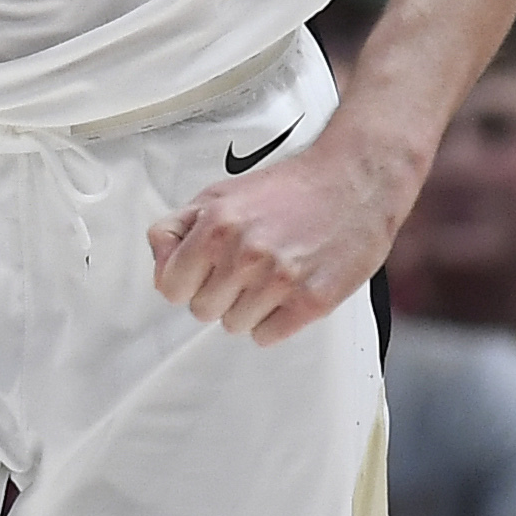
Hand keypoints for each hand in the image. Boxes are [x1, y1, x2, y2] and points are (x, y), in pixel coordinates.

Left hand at [149, 124, 410, 346]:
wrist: (355, 179)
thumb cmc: (290, 187)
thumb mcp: (221, 193)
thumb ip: (180, 226)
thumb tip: (160, 260)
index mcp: (216, 224)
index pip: (170, 286)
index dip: (185, 281)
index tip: (202, 273)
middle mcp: (245, 253)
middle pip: (202, 309)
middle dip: (219, 292)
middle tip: (246, 268)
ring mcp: (280, 279)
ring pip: (235, 325)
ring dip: (249, 307)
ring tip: (272, 274)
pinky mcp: (312, 301)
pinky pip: (267, 336)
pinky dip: (275, 320)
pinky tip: (289, 290)